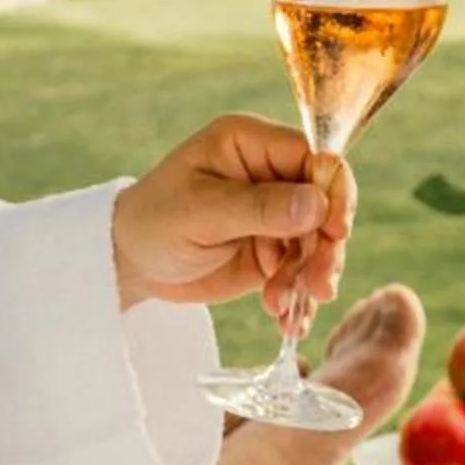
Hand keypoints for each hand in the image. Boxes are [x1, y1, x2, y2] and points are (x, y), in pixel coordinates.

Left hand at [113, 114, 354, 319]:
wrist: (129, 264)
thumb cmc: (153, 221)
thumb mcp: (201, 212)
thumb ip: (260, 208)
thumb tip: (317, 205)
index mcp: (251, 143)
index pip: (314, 157)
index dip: (333, 193)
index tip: (335, 232)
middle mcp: (270, 173)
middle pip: (324, 203)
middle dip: (324, 247)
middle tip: (318, 288)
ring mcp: (274, 213)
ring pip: (317, 241)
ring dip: (310, 277)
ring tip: (286, 307)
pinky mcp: (272, 250)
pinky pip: (299, 271)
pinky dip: (296, 296)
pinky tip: (285, 321)